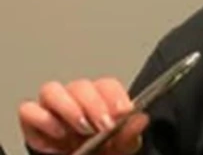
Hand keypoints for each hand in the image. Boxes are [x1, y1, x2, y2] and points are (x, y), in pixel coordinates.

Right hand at [18, 77, 148, 154]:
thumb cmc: (100, 149)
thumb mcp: (120, 144)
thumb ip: (129, 133)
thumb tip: (141, 119)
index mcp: (100, 97)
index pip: (107, 85)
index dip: (116, 96)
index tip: (124, 112)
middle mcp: (75, 96)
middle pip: (81, 86)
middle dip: (94, 105)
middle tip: (103, 126)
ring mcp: (52, 106)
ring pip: (51, 89)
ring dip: (67, 107)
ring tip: (81, 128)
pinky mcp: (32, 120)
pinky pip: (29, 110)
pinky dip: (42, 121)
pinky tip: (58, 137)